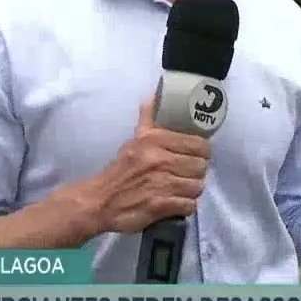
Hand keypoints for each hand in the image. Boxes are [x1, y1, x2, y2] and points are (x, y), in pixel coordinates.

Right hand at [77, 95, 210, 235]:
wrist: (99, 201)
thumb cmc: (120, 169)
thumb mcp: (134, 139)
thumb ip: (148, 118)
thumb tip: (154, 95)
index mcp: (154, 140)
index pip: (198, 144)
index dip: (201, 151)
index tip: (196, 155)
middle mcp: (159, 159)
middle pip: (200, 166)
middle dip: (196, 172)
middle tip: (186, 173)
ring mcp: (161, 183)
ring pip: (197, 186)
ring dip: (191, 190)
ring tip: (181, 188)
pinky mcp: (160, 205)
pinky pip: (189, 205)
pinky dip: (185, 206)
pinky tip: (176, 202)